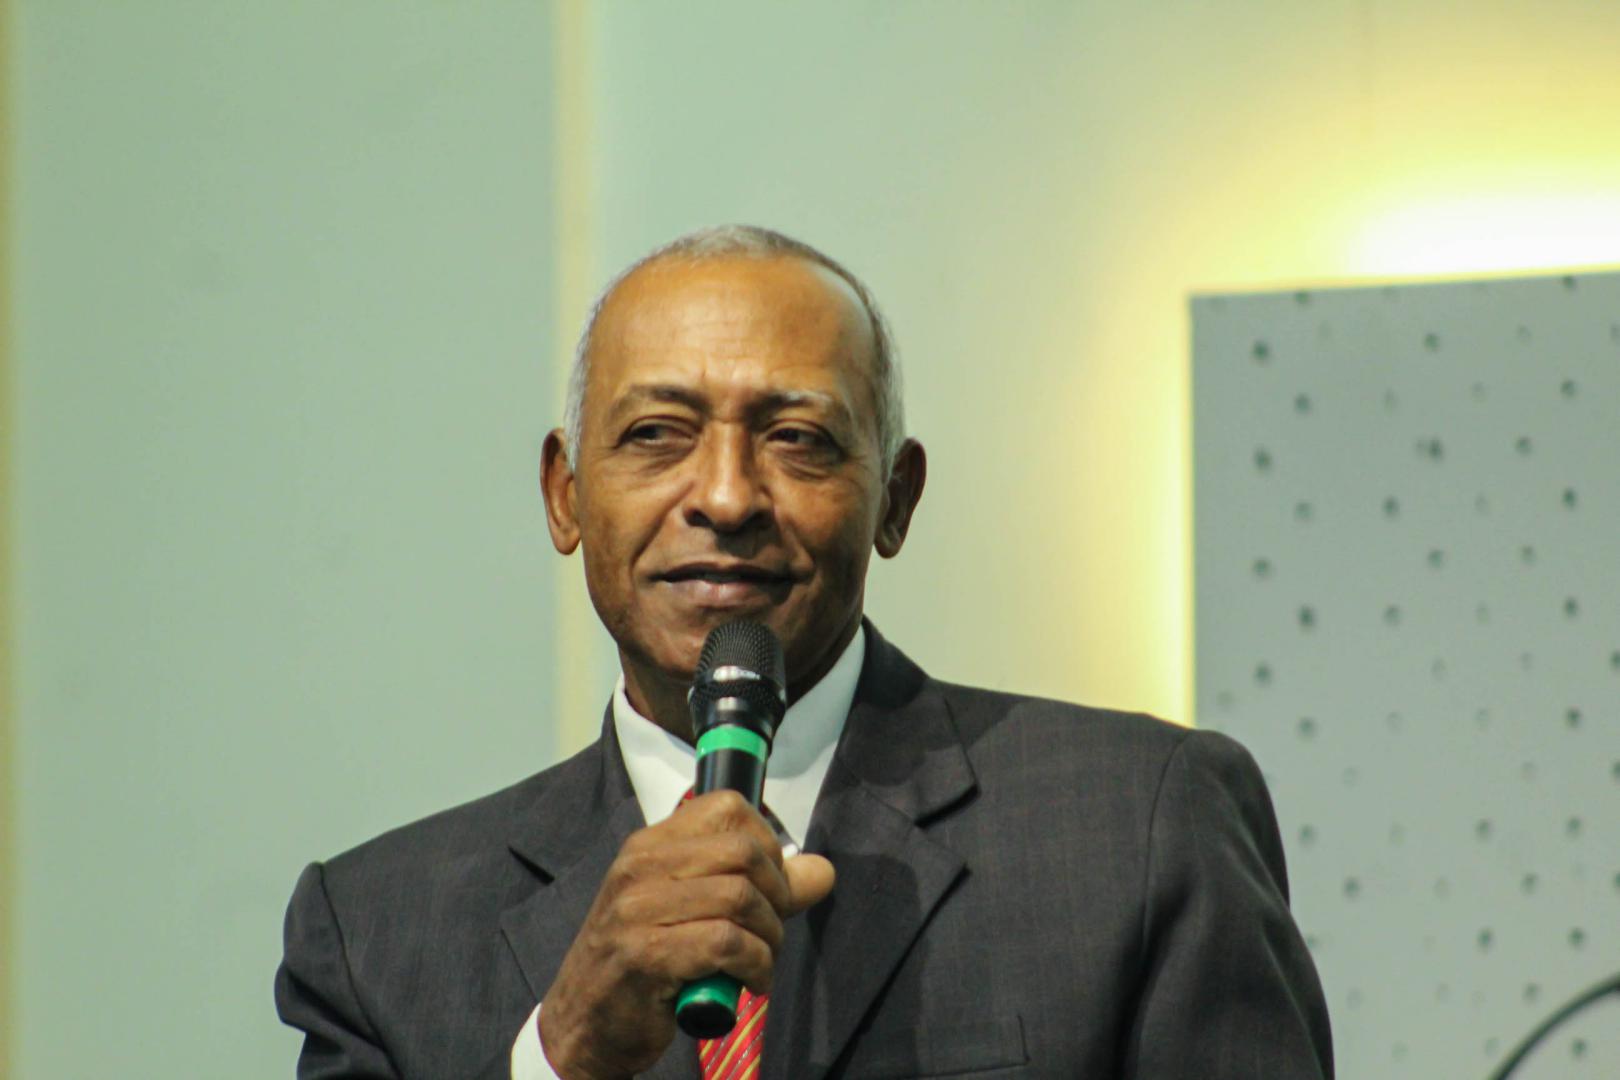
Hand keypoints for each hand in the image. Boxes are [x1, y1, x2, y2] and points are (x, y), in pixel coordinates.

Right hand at [537, 790, 835, 1079]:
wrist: (583, 1025)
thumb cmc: (644, 964)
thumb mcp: (696, 913)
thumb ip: (761, 889)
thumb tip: (822, 871)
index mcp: (650, 844)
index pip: (728, 806)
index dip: (767, 843)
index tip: (769, 885)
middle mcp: (640, 866)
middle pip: (744, 851)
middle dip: (777, 894)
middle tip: (771, 931)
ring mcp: (637, 909)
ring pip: (740, 897)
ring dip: (769, 937)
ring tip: (760, 961)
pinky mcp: (645, 955)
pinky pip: (727, 943)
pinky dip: (756, 965)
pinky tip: (750, 983)